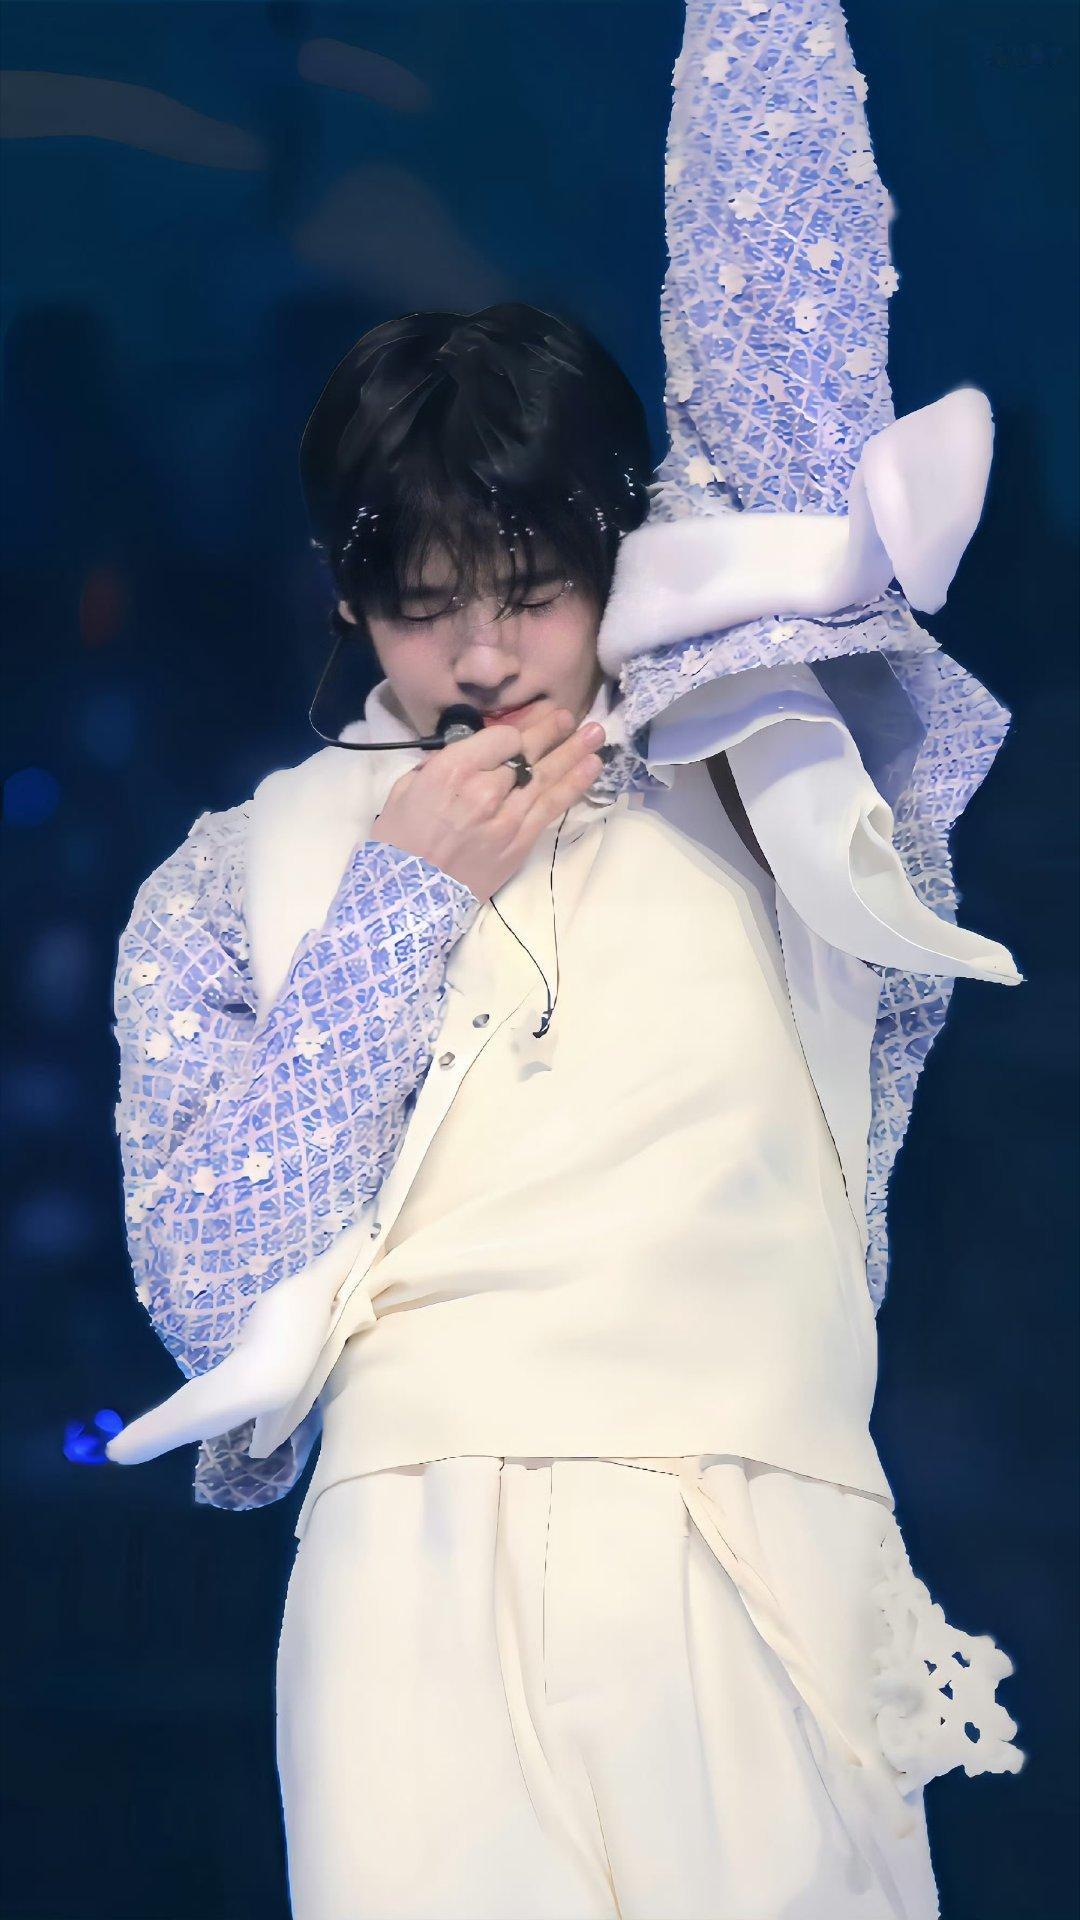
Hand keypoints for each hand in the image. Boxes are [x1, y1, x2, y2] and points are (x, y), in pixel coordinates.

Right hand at [370, 700, 605, 902]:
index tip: (523, 729)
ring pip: (546, 776)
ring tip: (597, 733)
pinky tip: (592, 767)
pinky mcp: (519, 842)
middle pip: (527, 753)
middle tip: (569, 717)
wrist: (407, 897)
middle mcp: (483, 789)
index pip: (501, 738)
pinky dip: (574, 785)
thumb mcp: (404, 790)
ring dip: (574, 751)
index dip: (516, 731)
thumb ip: (438, 766)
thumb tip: (465, 753)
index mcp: (451, 770)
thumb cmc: (398, 842)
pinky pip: (552, 807)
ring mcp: (506, 817)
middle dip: (551, 732)